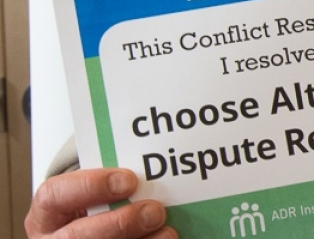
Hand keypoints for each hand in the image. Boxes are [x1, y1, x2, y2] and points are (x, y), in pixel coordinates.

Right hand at [26, 168, 171, 238]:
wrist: (90, 234)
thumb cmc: (94, 212)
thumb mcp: (94, 197)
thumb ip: (113, 189)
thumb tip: (151, 178)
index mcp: (47, 215)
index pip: (54, 196)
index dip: (91, 186)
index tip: (129, 180)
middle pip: (76, 237)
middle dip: (120, 224)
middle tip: (154, 211)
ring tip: (167, 232)